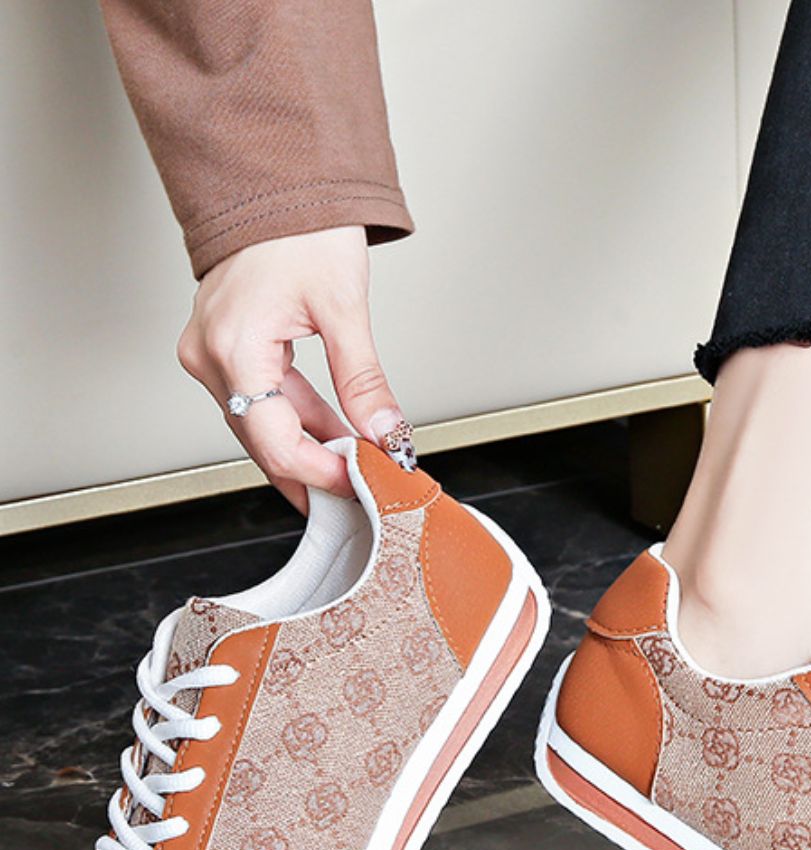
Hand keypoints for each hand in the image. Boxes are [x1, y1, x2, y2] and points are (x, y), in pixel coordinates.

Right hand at [177, 226, 413, 511]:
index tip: (361, 482)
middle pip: (263, 441)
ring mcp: (211, 353)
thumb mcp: (343, 307)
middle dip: (315, 471)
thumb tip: (385, 431)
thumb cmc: (298, 227)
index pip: (274, 442)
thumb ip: (363, 379)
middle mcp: (210, 356)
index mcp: (233, 348)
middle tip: (362, 490)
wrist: (273, 182)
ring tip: (356, 468)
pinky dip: (299, 421)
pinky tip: (334, 437)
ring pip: (262, 426)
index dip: (320, 472)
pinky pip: (261, 401)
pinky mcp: (224, 349)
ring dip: (310, 448)